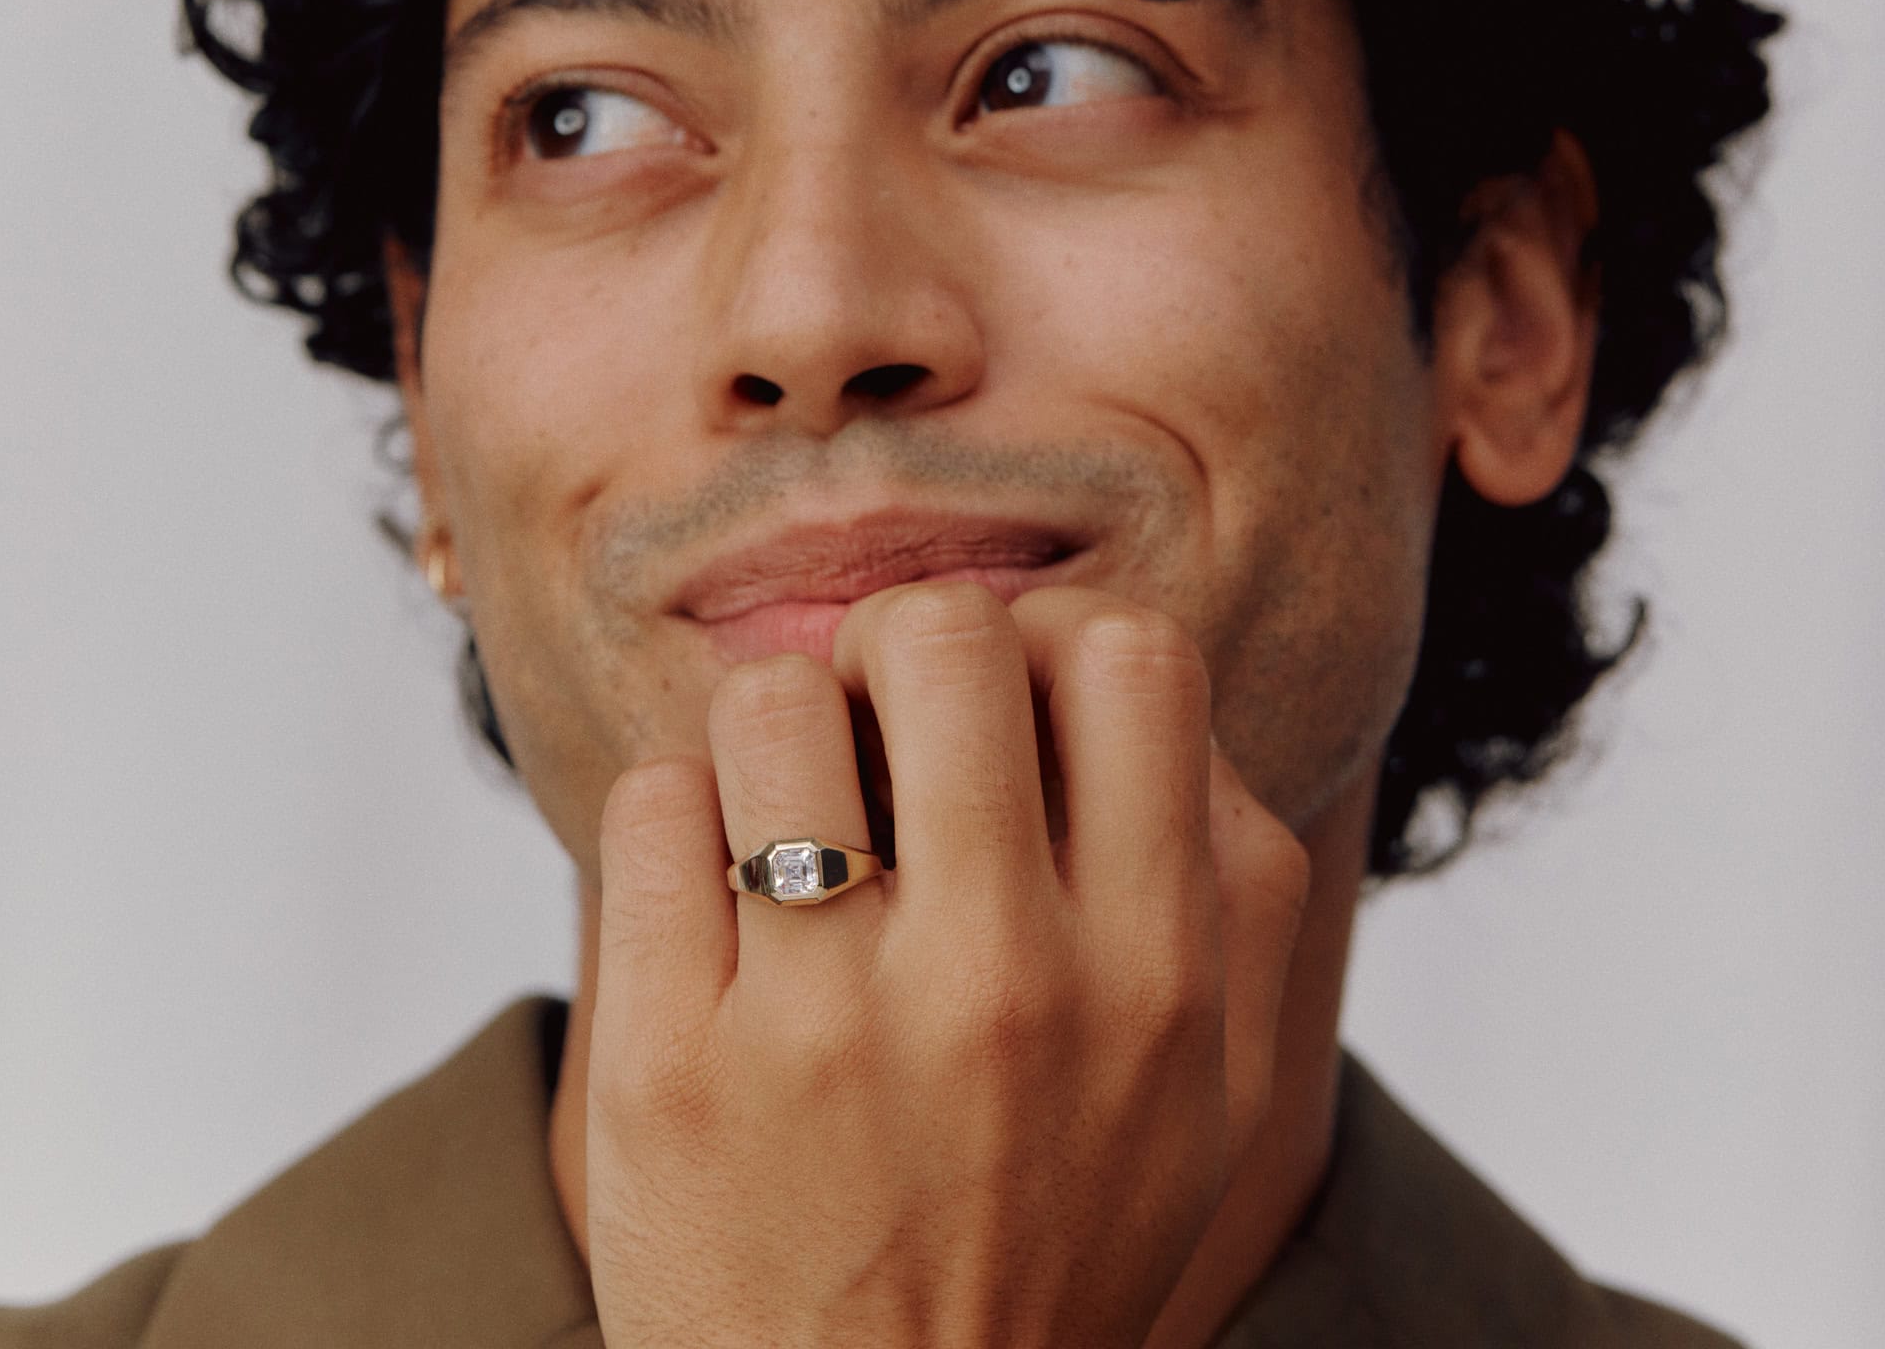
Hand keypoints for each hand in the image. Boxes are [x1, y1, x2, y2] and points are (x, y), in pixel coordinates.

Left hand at [585, 585, 1308, 1347]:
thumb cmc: (1047, 1250)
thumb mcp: (1209, 1101)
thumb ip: (1232, 895)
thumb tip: (1152, 694)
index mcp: (1158, 977)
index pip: (1128, 656)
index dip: (1052, 637)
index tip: (1003, 702)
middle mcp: (1005, 985)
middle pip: (941, 634)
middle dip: (896, 647)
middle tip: (875, 723)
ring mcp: (827, 1024)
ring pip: (772, 699)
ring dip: (773, 730)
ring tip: (783, 817)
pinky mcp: (671, 1065)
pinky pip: (652, 807)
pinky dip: (676, 822)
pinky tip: (710, 902)